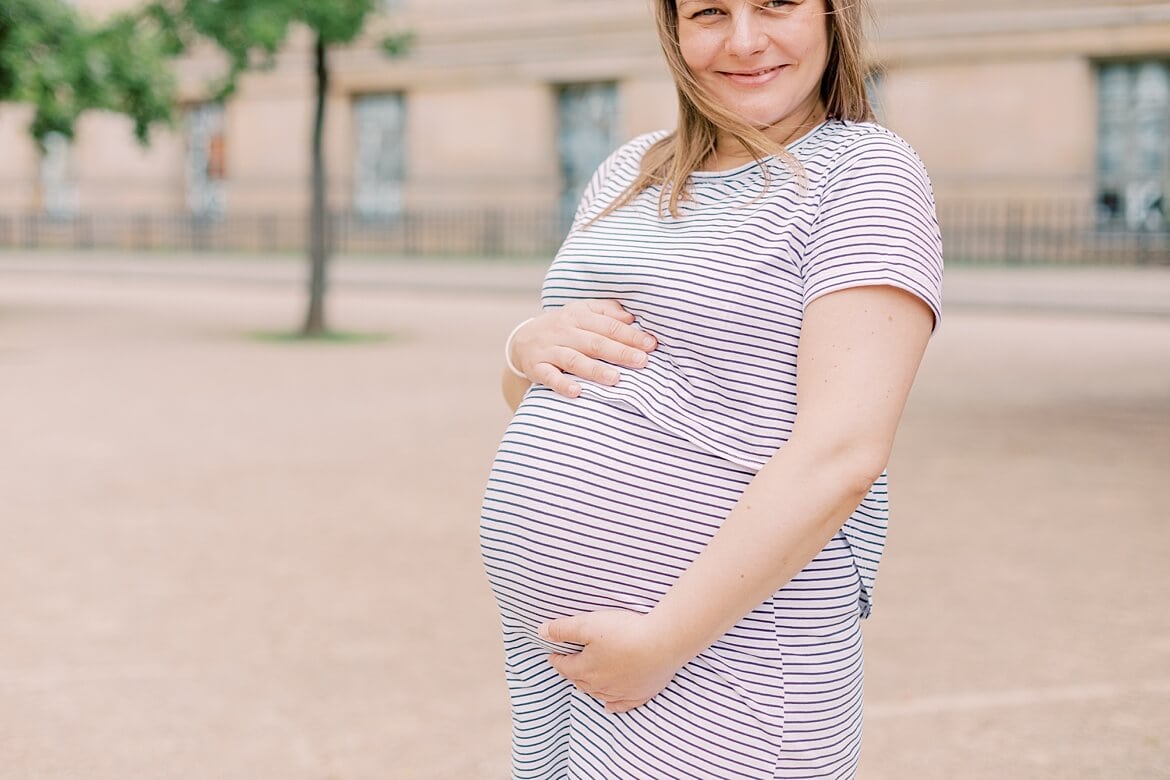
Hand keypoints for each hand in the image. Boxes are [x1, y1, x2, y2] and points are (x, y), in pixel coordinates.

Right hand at [509, 300, 656, 397]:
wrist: (521, 340)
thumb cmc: (562, 327)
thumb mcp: (581, 312)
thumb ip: (606, 312)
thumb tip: (631, 318)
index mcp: (578, 316)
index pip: (608, 326)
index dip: (630, 335)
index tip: (651, 345)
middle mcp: (564, 331)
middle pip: (595, 342)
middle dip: (620, 352)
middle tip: (641, 361)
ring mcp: (549, 350)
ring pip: (574, 360)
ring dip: (595, 369)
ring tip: (615, 378)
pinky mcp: (536, 367)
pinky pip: (549, 377)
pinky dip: (562, 384)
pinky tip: (577, 392)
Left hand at [540, 610, 684, 713]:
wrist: (662, 643)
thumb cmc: (624, 631)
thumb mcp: (587, 624)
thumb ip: (562, 629)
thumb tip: (540, 631)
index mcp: (586, 668)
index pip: (565, 667)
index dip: (557, 660)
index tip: (553, 655)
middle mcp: (600, 684)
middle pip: (580, 681)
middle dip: (572, 673)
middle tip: (569, 666)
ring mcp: (620, 692)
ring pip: (598, 694)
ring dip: (589, 687)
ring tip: (585, 681)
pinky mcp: (640, 694)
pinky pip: (622, 705)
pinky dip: (613, 705)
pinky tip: (609, 706)